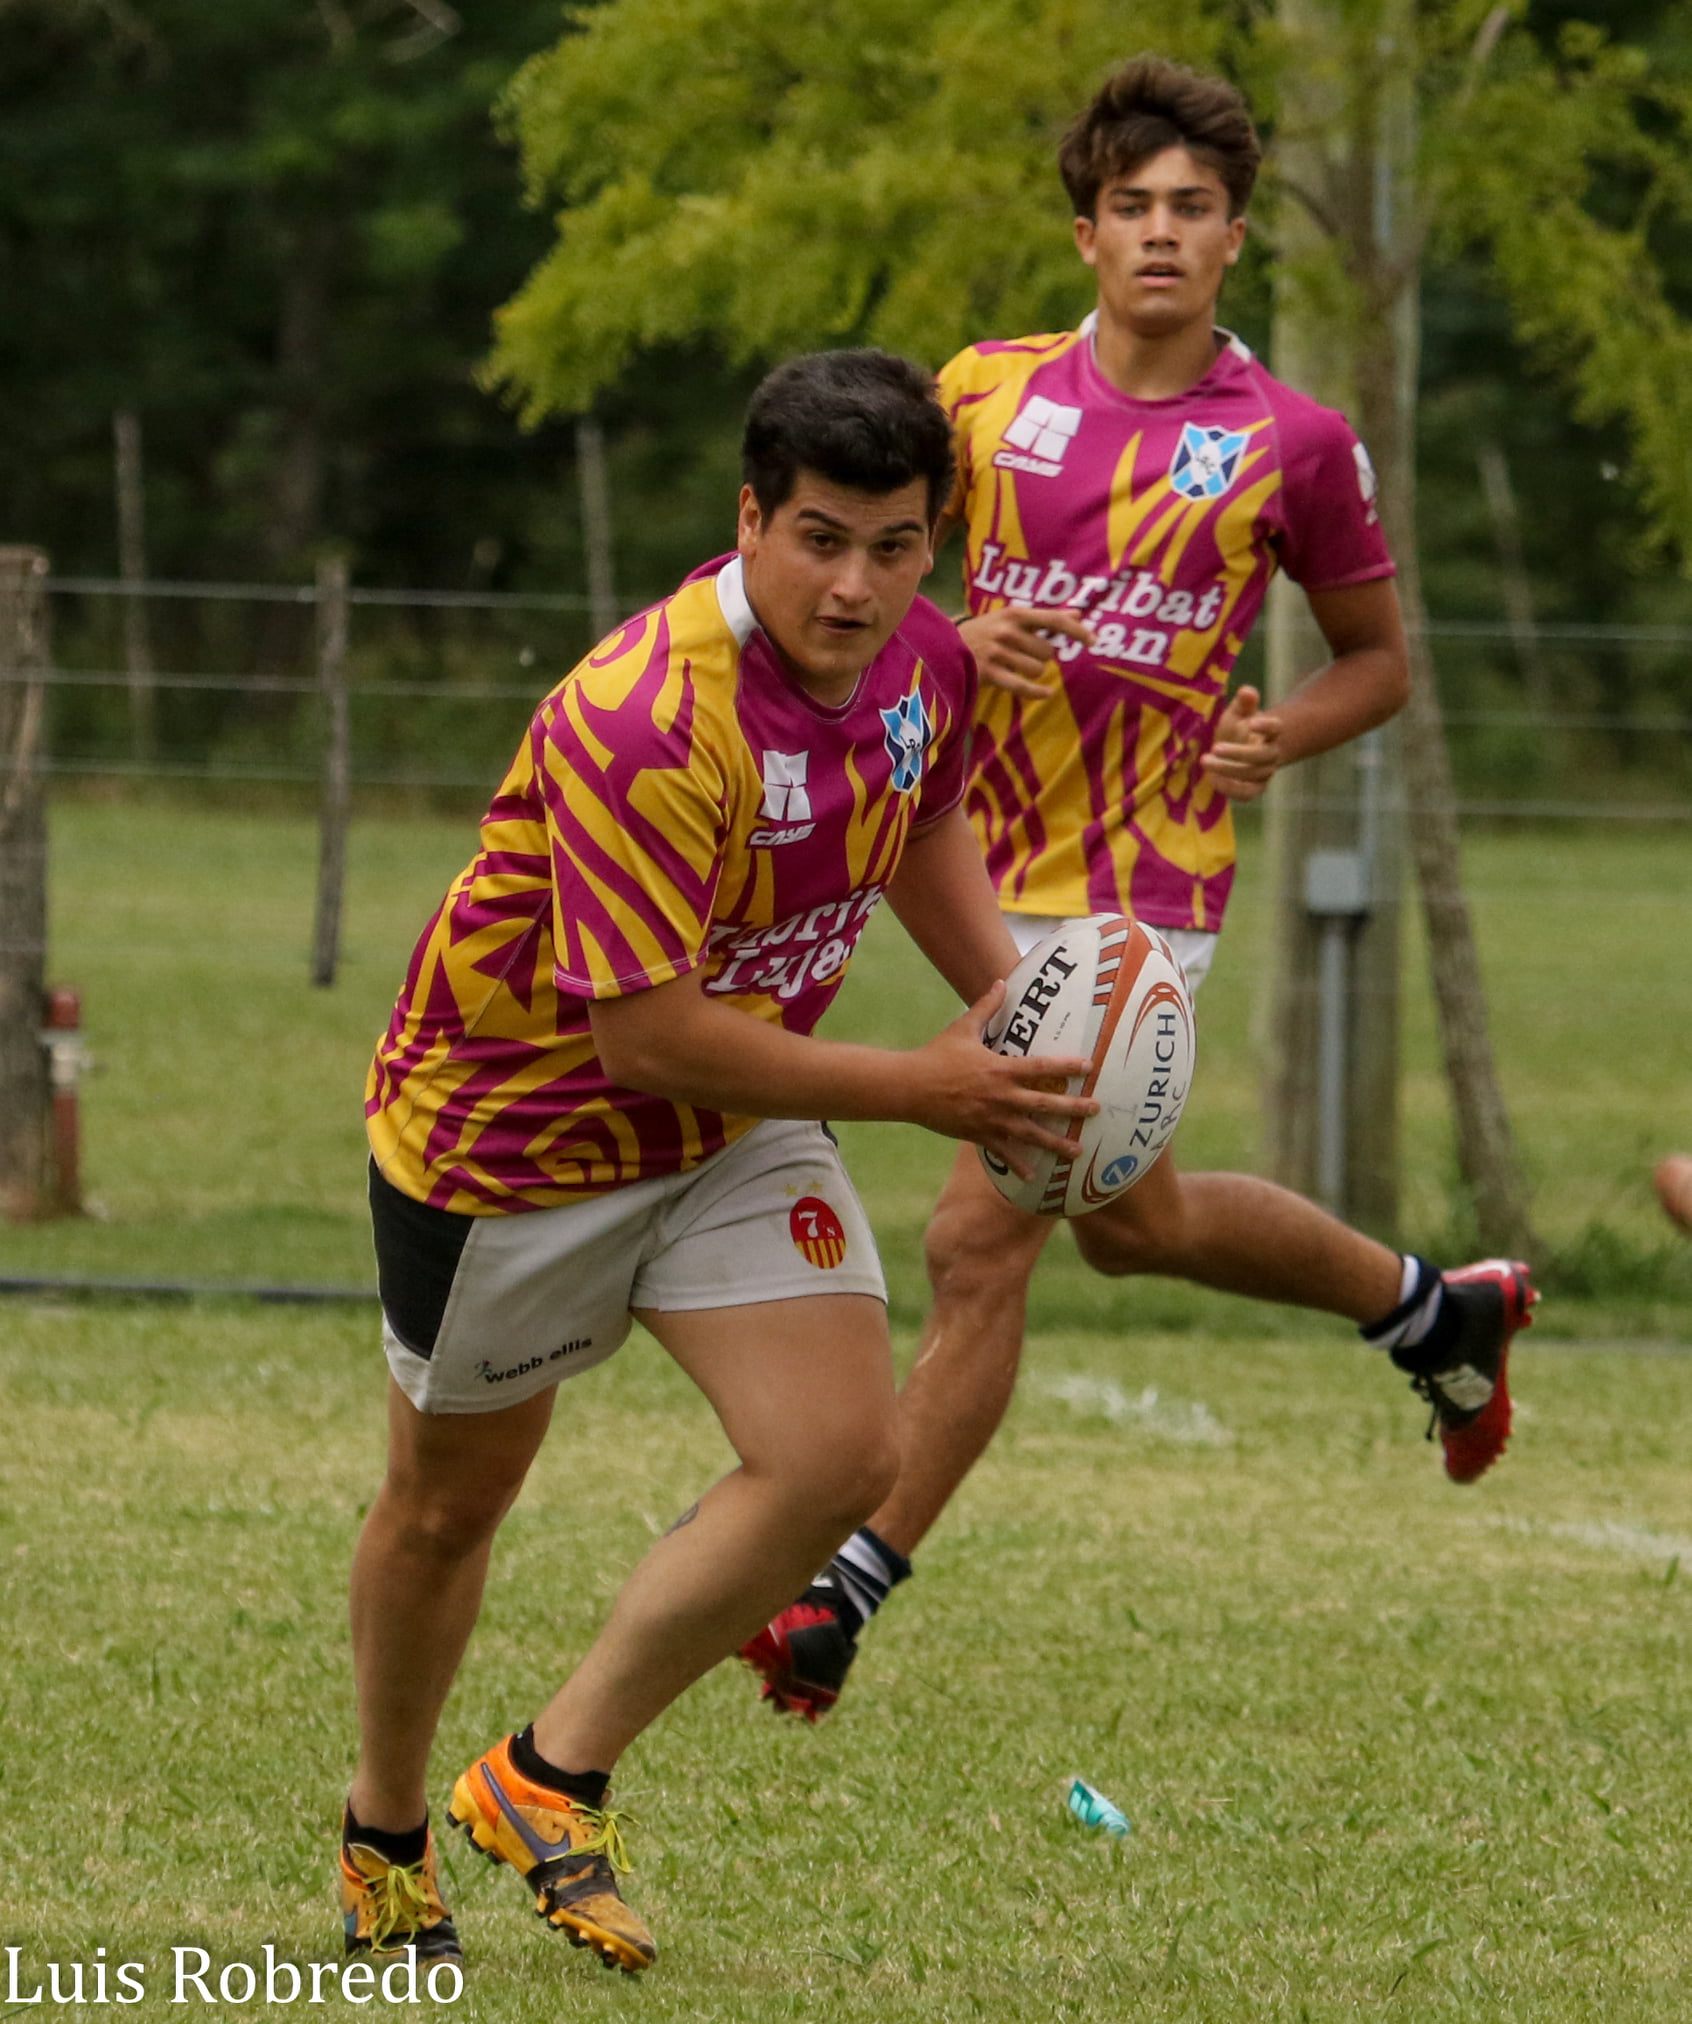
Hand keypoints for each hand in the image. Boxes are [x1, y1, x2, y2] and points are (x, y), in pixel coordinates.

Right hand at [903, 982, 1096, 1178]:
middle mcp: (1001, 1096)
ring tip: (1078, 1152)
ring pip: (1031, 1134)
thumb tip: (1001, 981)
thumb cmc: (936, 1055)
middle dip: (1074, 1108)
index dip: (1066, 1066)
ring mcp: (991, 1118)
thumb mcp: (962, 1027)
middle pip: (1045, 1104)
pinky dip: (1019, 1165)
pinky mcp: (978, 1135)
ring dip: (1056, 1144)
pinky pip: (1004, 1152)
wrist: (909, 1087)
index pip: (1041, 1068)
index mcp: (1000, 1069)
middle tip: (1097, 1110)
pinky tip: (1034, 1176)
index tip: (1088, 1066)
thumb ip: (986, 1006)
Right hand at [958, 606, 1093, 698]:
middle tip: (1023, 654)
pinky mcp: (989, 673)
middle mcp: (1007, 631)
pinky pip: (1022, 686)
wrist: (944, 646)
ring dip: (1033, 672)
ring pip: (1037, 669)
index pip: (1054, 620)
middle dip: (1042, 656)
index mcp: (1015, 614)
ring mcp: (997, 652)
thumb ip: (1046, 618)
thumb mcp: (1012, 619)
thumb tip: (1079, 614)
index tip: (1094, 641)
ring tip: (1015, 666)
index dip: (1076, 631)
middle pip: (1048, 651)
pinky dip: (1037, 692)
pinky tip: (1047, 693)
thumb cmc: (986, 632)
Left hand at [1199, 685, 1285, 800]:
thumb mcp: (1240, 711)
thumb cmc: (1241, 726)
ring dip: (1228, 770)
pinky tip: (1213, 781)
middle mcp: (1272, 753)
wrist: (1246, 747)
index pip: (1276, 728)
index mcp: (1272, 732)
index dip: (1267, 726)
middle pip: (1262, 755)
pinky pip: (1248, 794)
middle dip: (1238, 753)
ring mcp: (1265, 772)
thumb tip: (1246, 691)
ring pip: (1253, 775)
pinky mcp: (1255, 787)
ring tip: (1205, 761)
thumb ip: (1244, 702)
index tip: (1253, 722)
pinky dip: (1232, 790)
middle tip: (1215, 747)